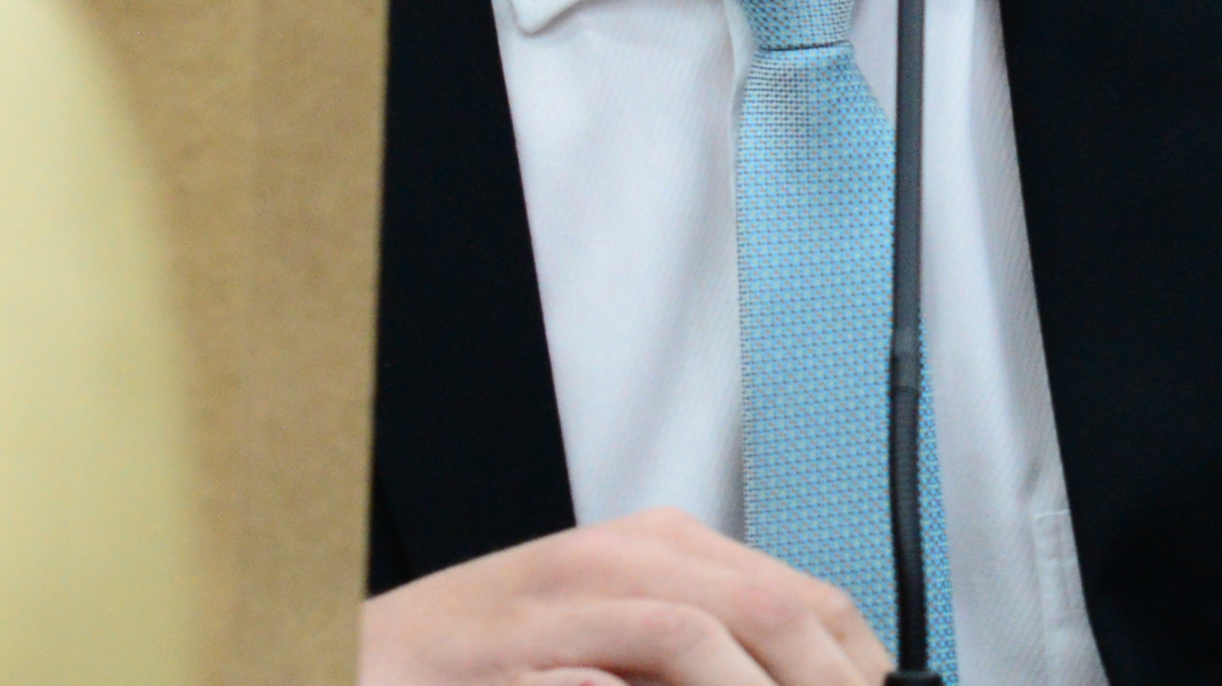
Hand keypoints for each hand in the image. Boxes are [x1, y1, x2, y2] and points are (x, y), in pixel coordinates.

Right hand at [359, 508, 892, 685]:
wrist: (361, 659)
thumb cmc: (490, 659)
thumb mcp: (614, 630)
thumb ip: (703, 649)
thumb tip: (813, 679)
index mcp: (656, 548)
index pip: (803, 595)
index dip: (860, 664)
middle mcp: (616, 564)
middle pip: (770, 613)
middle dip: (827, 684)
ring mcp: (560, 613)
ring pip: (699, 641)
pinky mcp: (510, 666)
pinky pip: (601, 685)